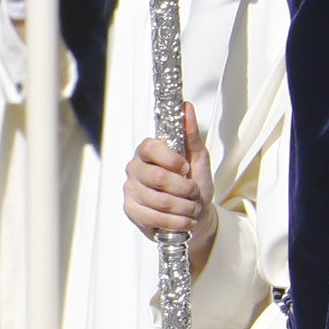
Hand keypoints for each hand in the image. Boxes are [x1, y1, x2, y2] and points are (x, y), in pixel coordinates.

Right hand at [124, 108, 216, 271]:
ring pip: (157, 200)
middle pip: (156, 177)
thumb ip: (191, 133)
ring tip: (192, 208)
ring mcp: (131, 190)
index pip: (149, 148)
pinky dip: (175, 221)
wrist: (195, 214)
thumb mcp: (198, 157)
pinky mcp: (131, 211)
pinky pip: (152, 216)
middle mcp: (135, 168)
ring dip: (183, 207)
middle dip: (183, 189)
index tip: (185, 168)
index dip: (170, 159)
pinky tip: (184, 220)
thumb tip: (186, 106)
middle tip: (194, 193)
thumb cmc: (195, 184)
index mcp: (148, 152)